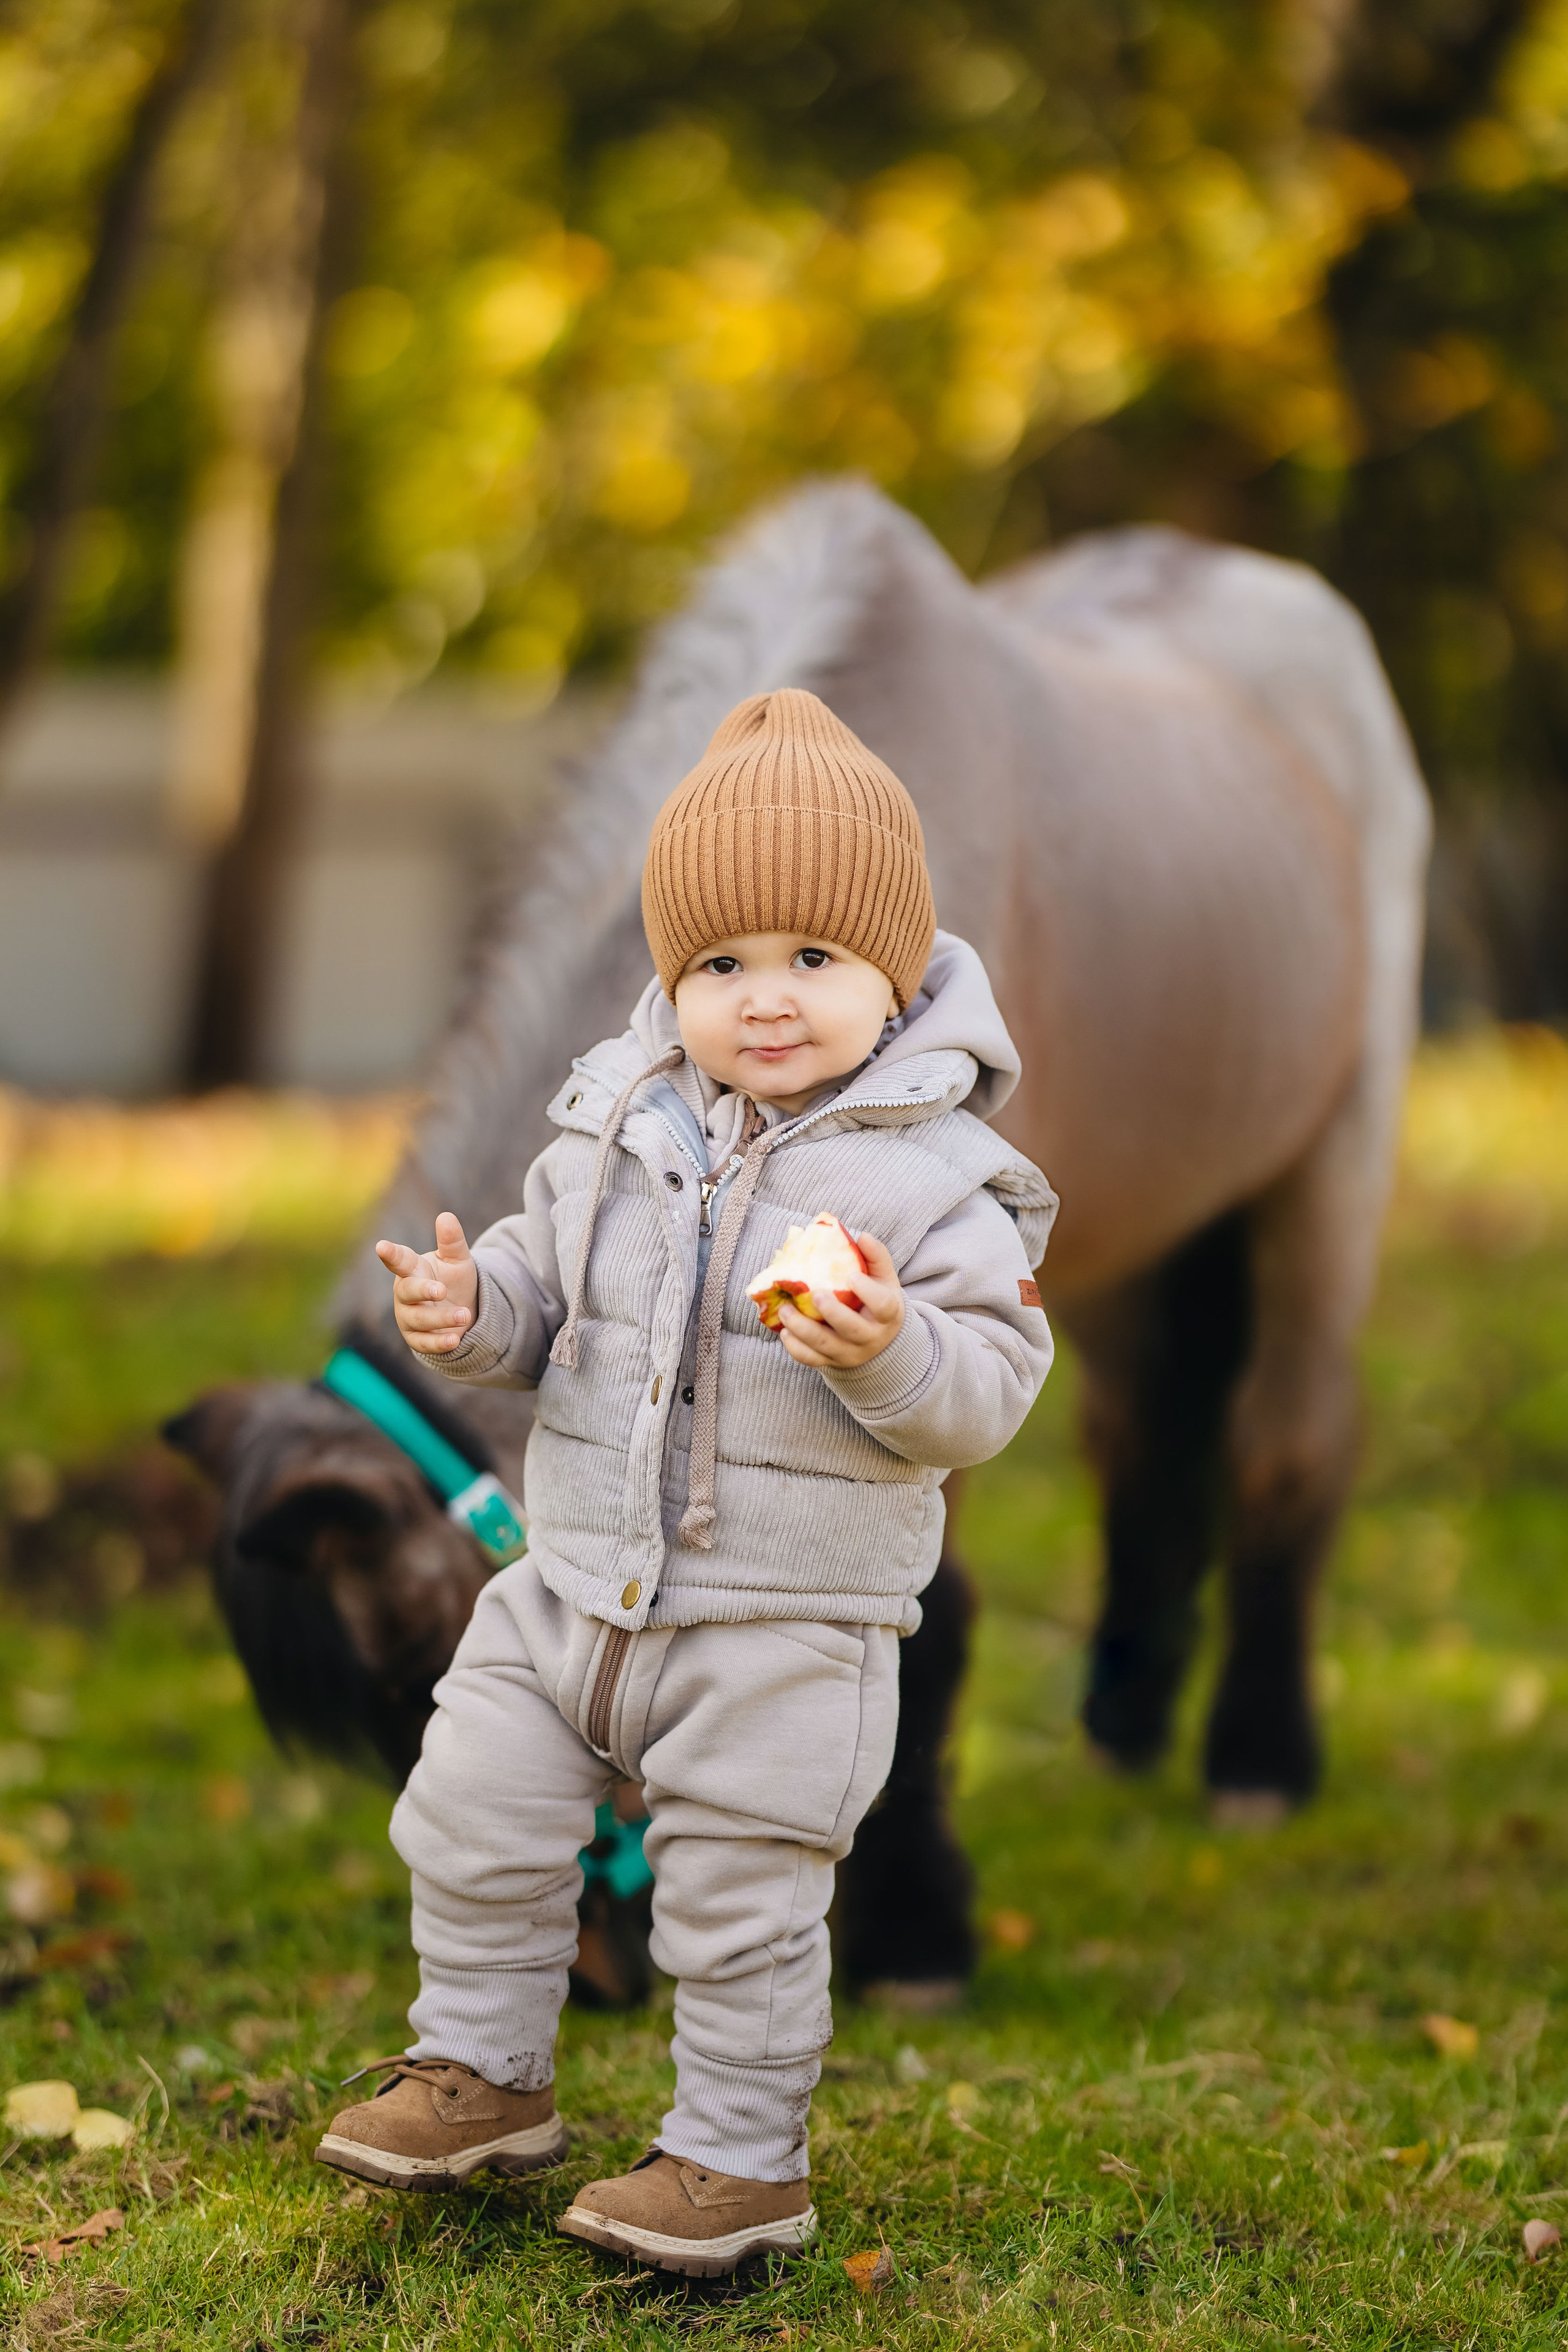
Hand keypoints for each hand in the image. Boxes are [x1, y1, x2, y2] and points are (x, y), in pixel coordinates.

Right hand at [375, 1212, 477, 1355]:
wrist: (463, 1310)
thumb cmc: (454, 1279)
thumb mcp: (458, 1259)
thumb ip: (452, 1240)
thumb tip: (446, 1216)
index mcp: (412, 1269)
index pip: (399, 1260)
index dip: (390, 1253)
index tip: (381, 1246)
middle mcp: (406, 1293)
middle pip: (407, 1291)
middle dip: (422, 1290)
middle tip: (441, 1290)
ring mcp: (409, 1317)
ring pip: (418, 1319)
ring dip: (441, 1318)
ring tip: (465, 1314)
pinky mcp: (417, 1339)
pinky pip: (424, 1343)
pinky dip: (439, 1343)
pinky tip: (455, 1339)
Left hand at [777, 1231, 904, 1370]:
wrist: (880, 1340)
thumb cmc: (878, 1301)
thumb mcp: (884, 1280)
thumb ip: (876, 1257)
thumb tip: (862, 1236)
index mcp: (887, 1314)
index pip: (883, 1306)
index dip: (868, 1292)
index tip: (852, 1277)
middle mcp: (870, 1337)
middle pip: (852, 1329)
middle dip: (832, 1312)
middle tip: (813, 1294)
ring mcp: (849, 1353)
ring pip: (825, 1346)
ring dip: (803, 1329)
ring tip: (785, 1309)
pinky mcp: (831, 1362)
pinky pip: (811, 1360)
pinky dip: (795, 1348)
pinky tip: (784, 1332)